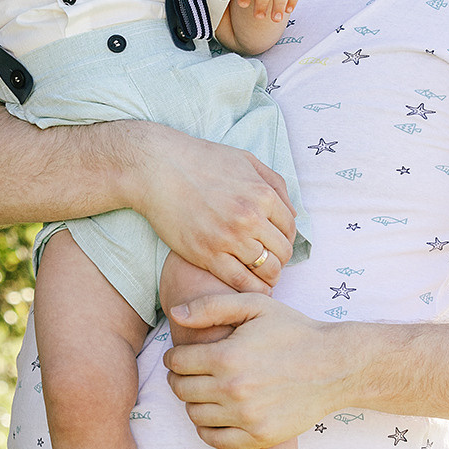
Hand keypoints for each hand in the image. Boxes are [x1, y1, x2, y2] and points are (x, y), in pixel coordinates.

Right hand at [127, 125, 297, 294]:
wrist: (156, 168)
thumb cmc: (198, 160)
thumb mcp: (245, 160)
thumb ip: (274, 183)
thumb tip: (292, 213)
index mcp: (262, 194)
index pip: (290, 228)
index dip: (286, 239)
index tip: (276, 243)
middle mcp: (250, 218)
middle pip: (282, 252)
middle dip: (280, 259)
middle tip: (269, 261)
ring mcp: (229, 238)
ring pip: (266, 270)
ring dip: (268, 276)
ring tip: (260, 275)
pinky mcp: (207, 254)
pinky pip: (241, 281)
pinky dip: (251, 289)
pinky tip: (249, 286)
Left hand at [164, 294, 348, 448]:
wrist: (335, 367)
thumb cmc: (294, 331)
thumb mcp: (254, 306)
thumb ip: (210, 307)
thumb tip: (174, 314)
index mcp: (227, 356)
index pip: (177, 363)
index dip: (174, 357)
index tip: (181, 356)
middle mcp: (233, 390)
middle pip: (181, 390)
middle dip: (179, 378)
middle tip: (189, 373)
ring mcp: (246, 417)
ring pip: (194, 414)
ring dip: (193, 402)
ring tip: (205, 390)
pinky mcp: (259, 436)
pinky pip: (214, 439)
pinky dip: (207, 428)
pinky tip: (216, 413)